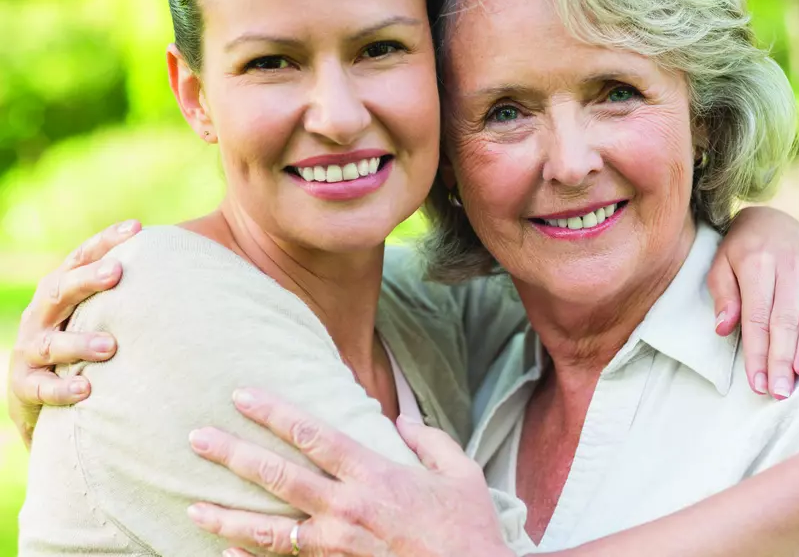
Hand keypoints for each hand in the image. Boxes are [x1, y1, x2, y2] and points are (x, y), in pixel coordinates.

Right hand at [7, 220, 139, 446]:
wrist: (43, 391)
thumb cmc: (87, 338)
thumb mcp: (103, 310)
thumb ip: (134, 290)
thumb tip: (196, 260)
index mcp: (61, 288)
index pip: (81, 257)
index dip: (106, 241)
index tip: (136, 228)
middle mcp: (41, 314)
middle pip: (60, 290)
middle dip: (87, 280)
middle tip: (117, 273)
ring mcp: (31, 348)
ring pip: (52, 343)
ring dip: (80, 343)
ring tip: (110, 346)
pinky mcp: (26, 385)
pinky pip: (41, 388)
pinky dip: (62, 388)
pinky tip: (85, 390)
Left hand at [187, 389, 512, 556]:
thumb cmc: (469, 530)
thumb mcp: (462, 474)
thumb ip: (431, 442)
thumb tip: (403, 421)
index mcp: (374, 474)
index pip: (311, 434)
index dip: (272, 411)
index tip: (240, 395)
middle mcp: (347, 508)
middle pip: (277, 476)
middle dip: (232, 455)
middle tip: (196, 438)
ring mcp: (337, 546)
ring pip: (269, 530)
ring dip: (226, 516)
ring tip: (191, 507)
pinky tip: (223, 554)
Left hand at [709, 206, 798, 399]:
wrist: (772, 218)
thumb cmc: (740, 249)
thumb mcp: (720, 264)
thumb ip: (723, 294)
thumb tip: (724, 329)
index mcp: (757, 264)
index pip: (757, 317)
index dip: (757, 353)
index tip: (757, 383)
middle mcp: (788, 267)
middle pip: (786, 320)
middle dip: (783, 359)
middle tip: (782, 392)